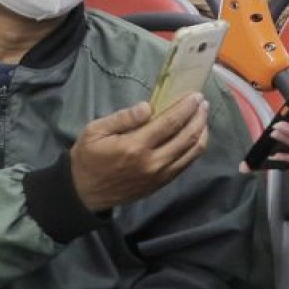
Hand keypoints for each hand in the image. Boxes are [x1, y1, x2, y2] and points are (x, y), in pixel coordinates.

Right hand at [70, 93, 209, 211]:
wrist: (85, 193)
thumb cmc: (88, 158)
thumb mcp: (95, 131)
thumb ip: (123, 118)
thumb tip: (147, 107)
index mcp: (136, 146)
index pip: (170, 123)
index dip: (186, 108)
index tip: (196, 95)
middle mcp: (153, 162)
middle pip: (187, 137)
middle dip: (198, 117)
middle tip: (202, 103)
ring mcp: (160, 175)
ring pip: (192, 153)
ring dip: (201, 133)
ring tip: (203, 117)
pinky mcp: (161, 184)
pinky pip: (186, 164)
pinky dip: (195, 149)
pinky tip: (195, 137)